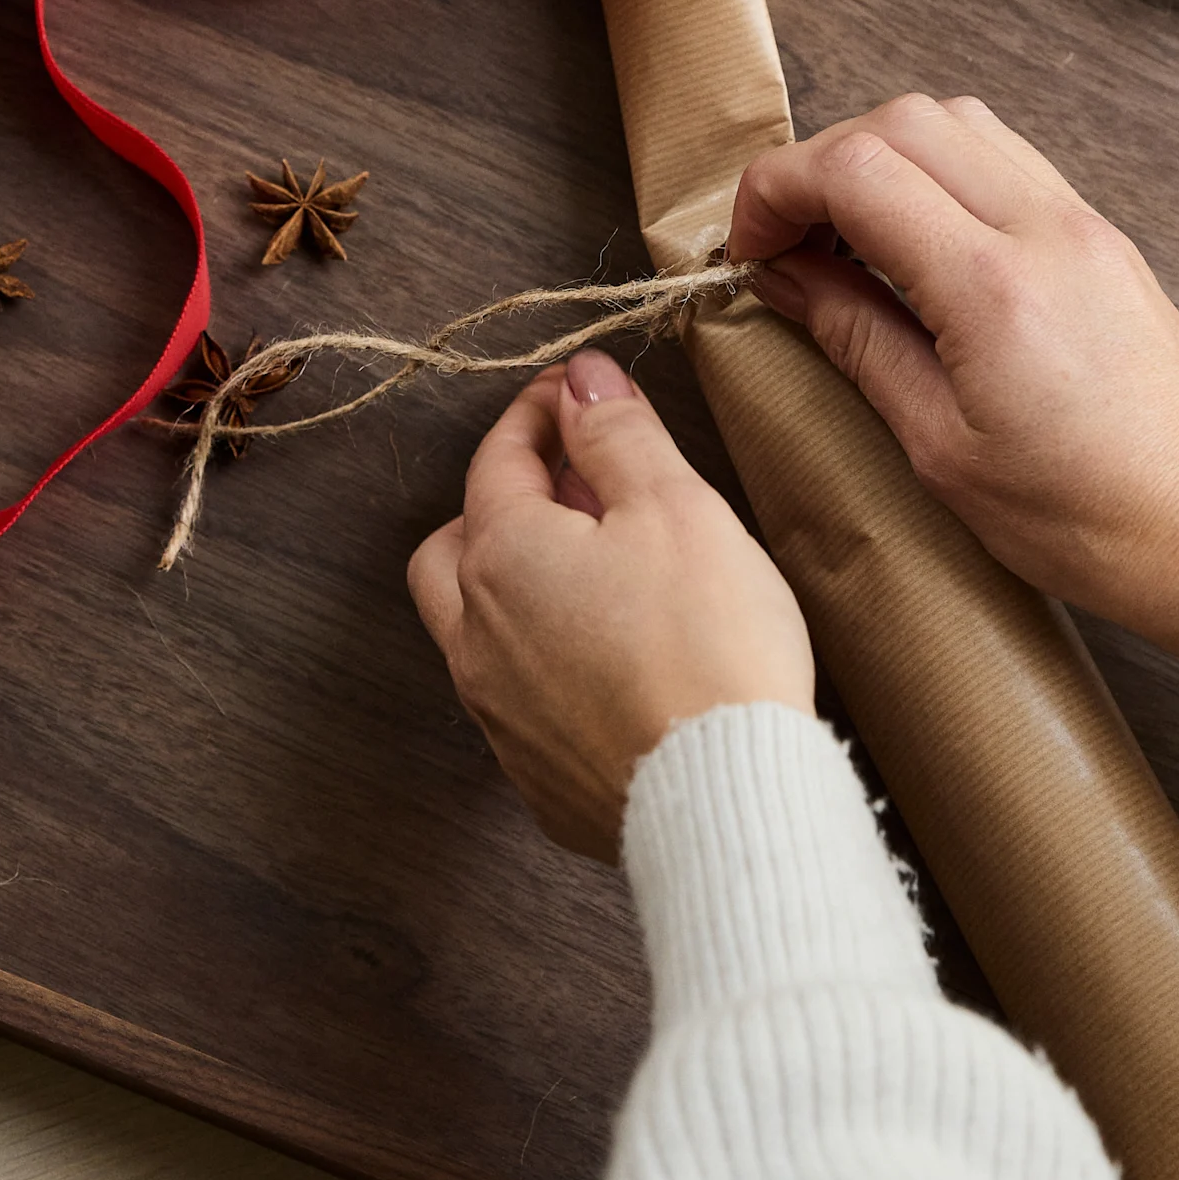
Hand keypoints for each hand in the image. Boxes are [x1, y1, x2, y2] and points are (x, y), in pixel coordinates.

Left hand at [408, 350, 813, 860]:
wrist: (724, 800)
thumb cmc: (708, 645)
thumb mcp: (676, 508)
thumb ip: (619, 436)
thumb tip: (581, 379)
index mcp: (505, 555)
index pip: (500, 459)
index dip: (540, 413)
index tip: (574, 391)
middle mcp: (477, 635)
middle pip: (454, 548)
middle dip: (500, 505)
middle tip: (572, 490)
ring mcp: (499, 715)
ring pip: (474, 628)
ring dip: (515, 587)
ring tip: (594, 573)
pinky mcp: (535, 778)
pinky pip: (515, 700)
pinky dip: (543, 661)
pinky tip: (606, 660)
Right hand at [729, 95, 1178, 657]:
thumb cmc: (1085, 518)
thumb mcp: (940, 449)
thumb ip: (857, 340)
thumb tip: (784, 278)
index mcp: (993, 285)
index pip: (857, 168)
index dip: (777, 192)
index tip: (747, 248)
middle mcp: (1045, 229)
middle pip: (905, 120)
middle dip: (822, 162)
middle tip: (785, 240)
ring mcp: (1084, 225)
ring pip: (961, 123)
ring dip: (885, 156)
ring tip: (846, 241)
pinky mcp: (1105, 240)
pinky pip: (1008, 161)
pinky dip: (943, 174)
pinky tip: (916, 246)